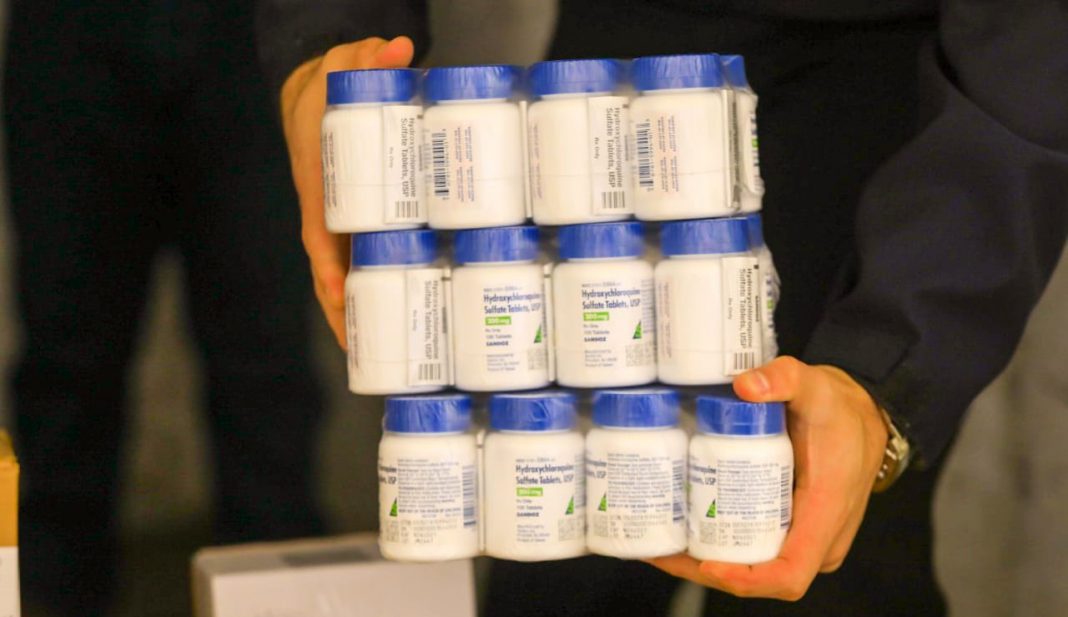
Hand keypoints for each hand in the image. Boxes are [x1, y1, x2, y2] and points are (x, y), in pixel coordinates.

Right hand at [280, 36, 415, 347]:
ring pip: (348, 281)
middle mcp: (327, 216)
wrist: (312, 98)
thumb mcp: (340, 69)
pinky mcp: (359, 228)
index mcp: (318, 187)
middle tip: (369, 357)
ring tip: (384, 364)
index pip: (319, 237)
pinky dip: (376, 299)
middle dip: (346, 318)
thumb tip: (396, 47)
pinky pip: (366, 268)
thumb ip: (367, 58)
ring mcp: (343, 227)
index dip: (329, 271)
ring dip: (361, 322)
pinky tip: (397, 328)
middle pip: (332, 277)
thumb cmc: (324, 90)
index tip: (340, 301)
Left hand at [649, 356, 887, 600]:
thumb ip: (785, 378)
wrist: (863, 416)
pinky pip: (759, 551)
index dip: (745, 579)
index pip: (788, 574)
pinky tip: (687, 532)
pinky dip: (722, 548)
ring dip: (707, 563)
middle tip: (659, 550)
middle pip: (761, 577)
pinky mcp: (795, 530)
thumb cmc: (841, 409)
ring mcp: (808, 539)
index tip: (705, 562)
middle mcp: (820, 539)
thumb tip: (746, 385)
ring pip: (756, 567)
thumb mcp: (814, 386)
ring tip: (661, 545)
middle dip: (707, 571)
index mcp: (825, 513)